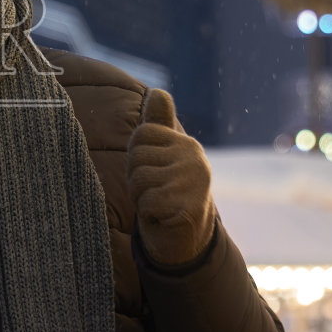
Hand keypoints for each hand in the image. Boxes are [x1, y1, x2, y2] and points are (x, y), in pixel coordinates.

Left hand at [127, 89, 215, 266]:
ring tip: (158, 204)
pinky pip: (147, 202)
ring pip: (140, 179)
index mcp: (185, 144)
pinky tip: (162, 216)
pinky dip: (149, 214)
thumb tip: (158, 92)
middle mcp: (194, 158)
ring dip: (141, 197)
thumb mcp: (162, 157)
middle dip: (136, 179)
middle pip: (137, 156)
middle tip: (154, 193)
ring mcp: (193, 182)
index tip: (152, 173)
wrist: (185, 239)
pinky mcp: (189, 206)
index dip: (136, 157)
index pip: (141, 134)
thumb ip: (158, 125)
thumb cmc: (167, 193)